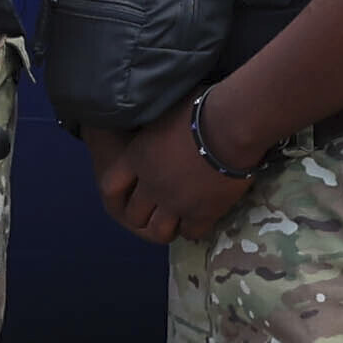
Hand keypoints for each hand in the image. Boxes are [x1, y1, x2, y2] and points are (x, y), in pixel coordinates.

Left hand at [108, 107, 249, 247]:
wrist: (232, 127)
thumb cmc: (201, 109)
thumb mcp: (165, 114)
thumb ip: (156, 131)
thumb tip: (160, 128)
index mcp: (137, 157)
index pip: (110, 187)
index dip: (116, 197)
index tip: (126, 199)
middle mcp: (151, 185)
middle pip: (134, 216)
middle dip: (143, 216)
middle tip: (157, 211)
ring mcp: (175, 203)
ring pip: (159, 232)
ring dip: (166, 228)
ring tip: (176, 221)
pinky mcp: (202, 214)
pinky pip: (191, 233)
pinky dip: (193, 229)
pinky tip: (200, 218)